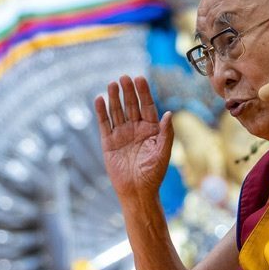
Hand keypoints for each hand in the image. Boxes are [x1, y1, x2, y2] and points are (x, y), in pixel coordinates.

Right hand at [94, 75, 172, 200]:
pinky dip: (101, 112)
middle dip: (128, 91)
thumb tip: (169, 113)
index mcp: (151, 130)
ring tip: (112, 84)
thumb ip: (166, 133)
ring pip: (117, 112)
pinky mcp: (108, 142)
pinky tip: (99, 99)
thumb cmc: (153, 175)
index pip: (147, 106)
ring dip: (114, 98)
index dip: (143, 93)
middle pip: (131, 105)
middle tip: (124, 77)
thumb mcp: (163, 153)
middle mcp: (136, 129)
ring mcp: (121, 135)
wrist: (137, 192)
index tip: (140, 79)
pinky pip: (104, 124)